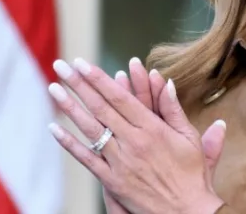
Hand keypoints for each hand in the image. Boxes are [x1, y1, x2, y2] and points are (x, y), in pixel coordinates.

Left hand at [48, 58, 225, 213]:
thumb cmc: (192, 175)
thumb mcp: (189, 138)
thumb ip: (173, 109)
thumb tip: (166, 81)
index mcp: (152, 128)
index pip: (119, 97)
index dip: (98, 79)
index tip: (82, 63)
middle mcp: (133, 142)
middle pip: (100, 107)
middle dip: (78, 84)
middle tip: (61, 66)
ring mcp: (120, 162)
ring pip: (90, 129)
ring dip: (69, 107)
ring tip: (53, 88)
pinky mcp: (113, 181)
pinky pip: (87, 159)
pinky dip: (69, 144)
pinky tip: (55, 128)